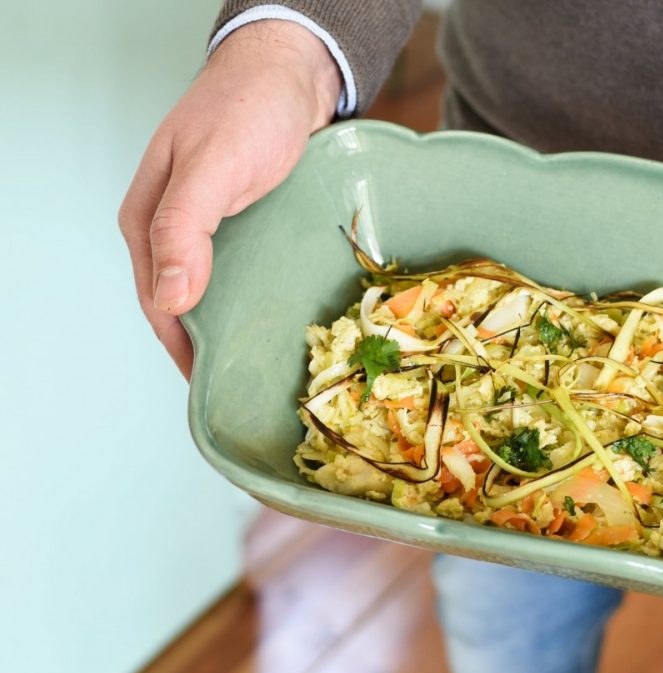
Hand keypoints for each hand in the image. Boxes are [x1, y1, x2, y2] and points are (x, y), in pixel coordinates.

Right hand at [119, 20, 340, 378]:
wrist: (292, 71)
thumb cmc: (247, 109)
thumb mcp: (210, 167)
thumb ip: (184, 229)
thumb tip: (168, 300)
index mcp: (150, 221)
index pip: (158, 304)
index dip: (182, 351)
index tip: (212, 391)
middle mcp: (176, 229)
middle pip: (187, 305)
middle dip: (211, 347)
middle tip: (247, 387)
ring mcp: (215, 228)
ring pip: (218, 292)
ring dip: (237, 326)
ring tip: (266, 365)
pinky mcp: (248, 224)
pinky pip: (248, 272)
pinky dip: (260, 298)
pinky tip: (282, 319)